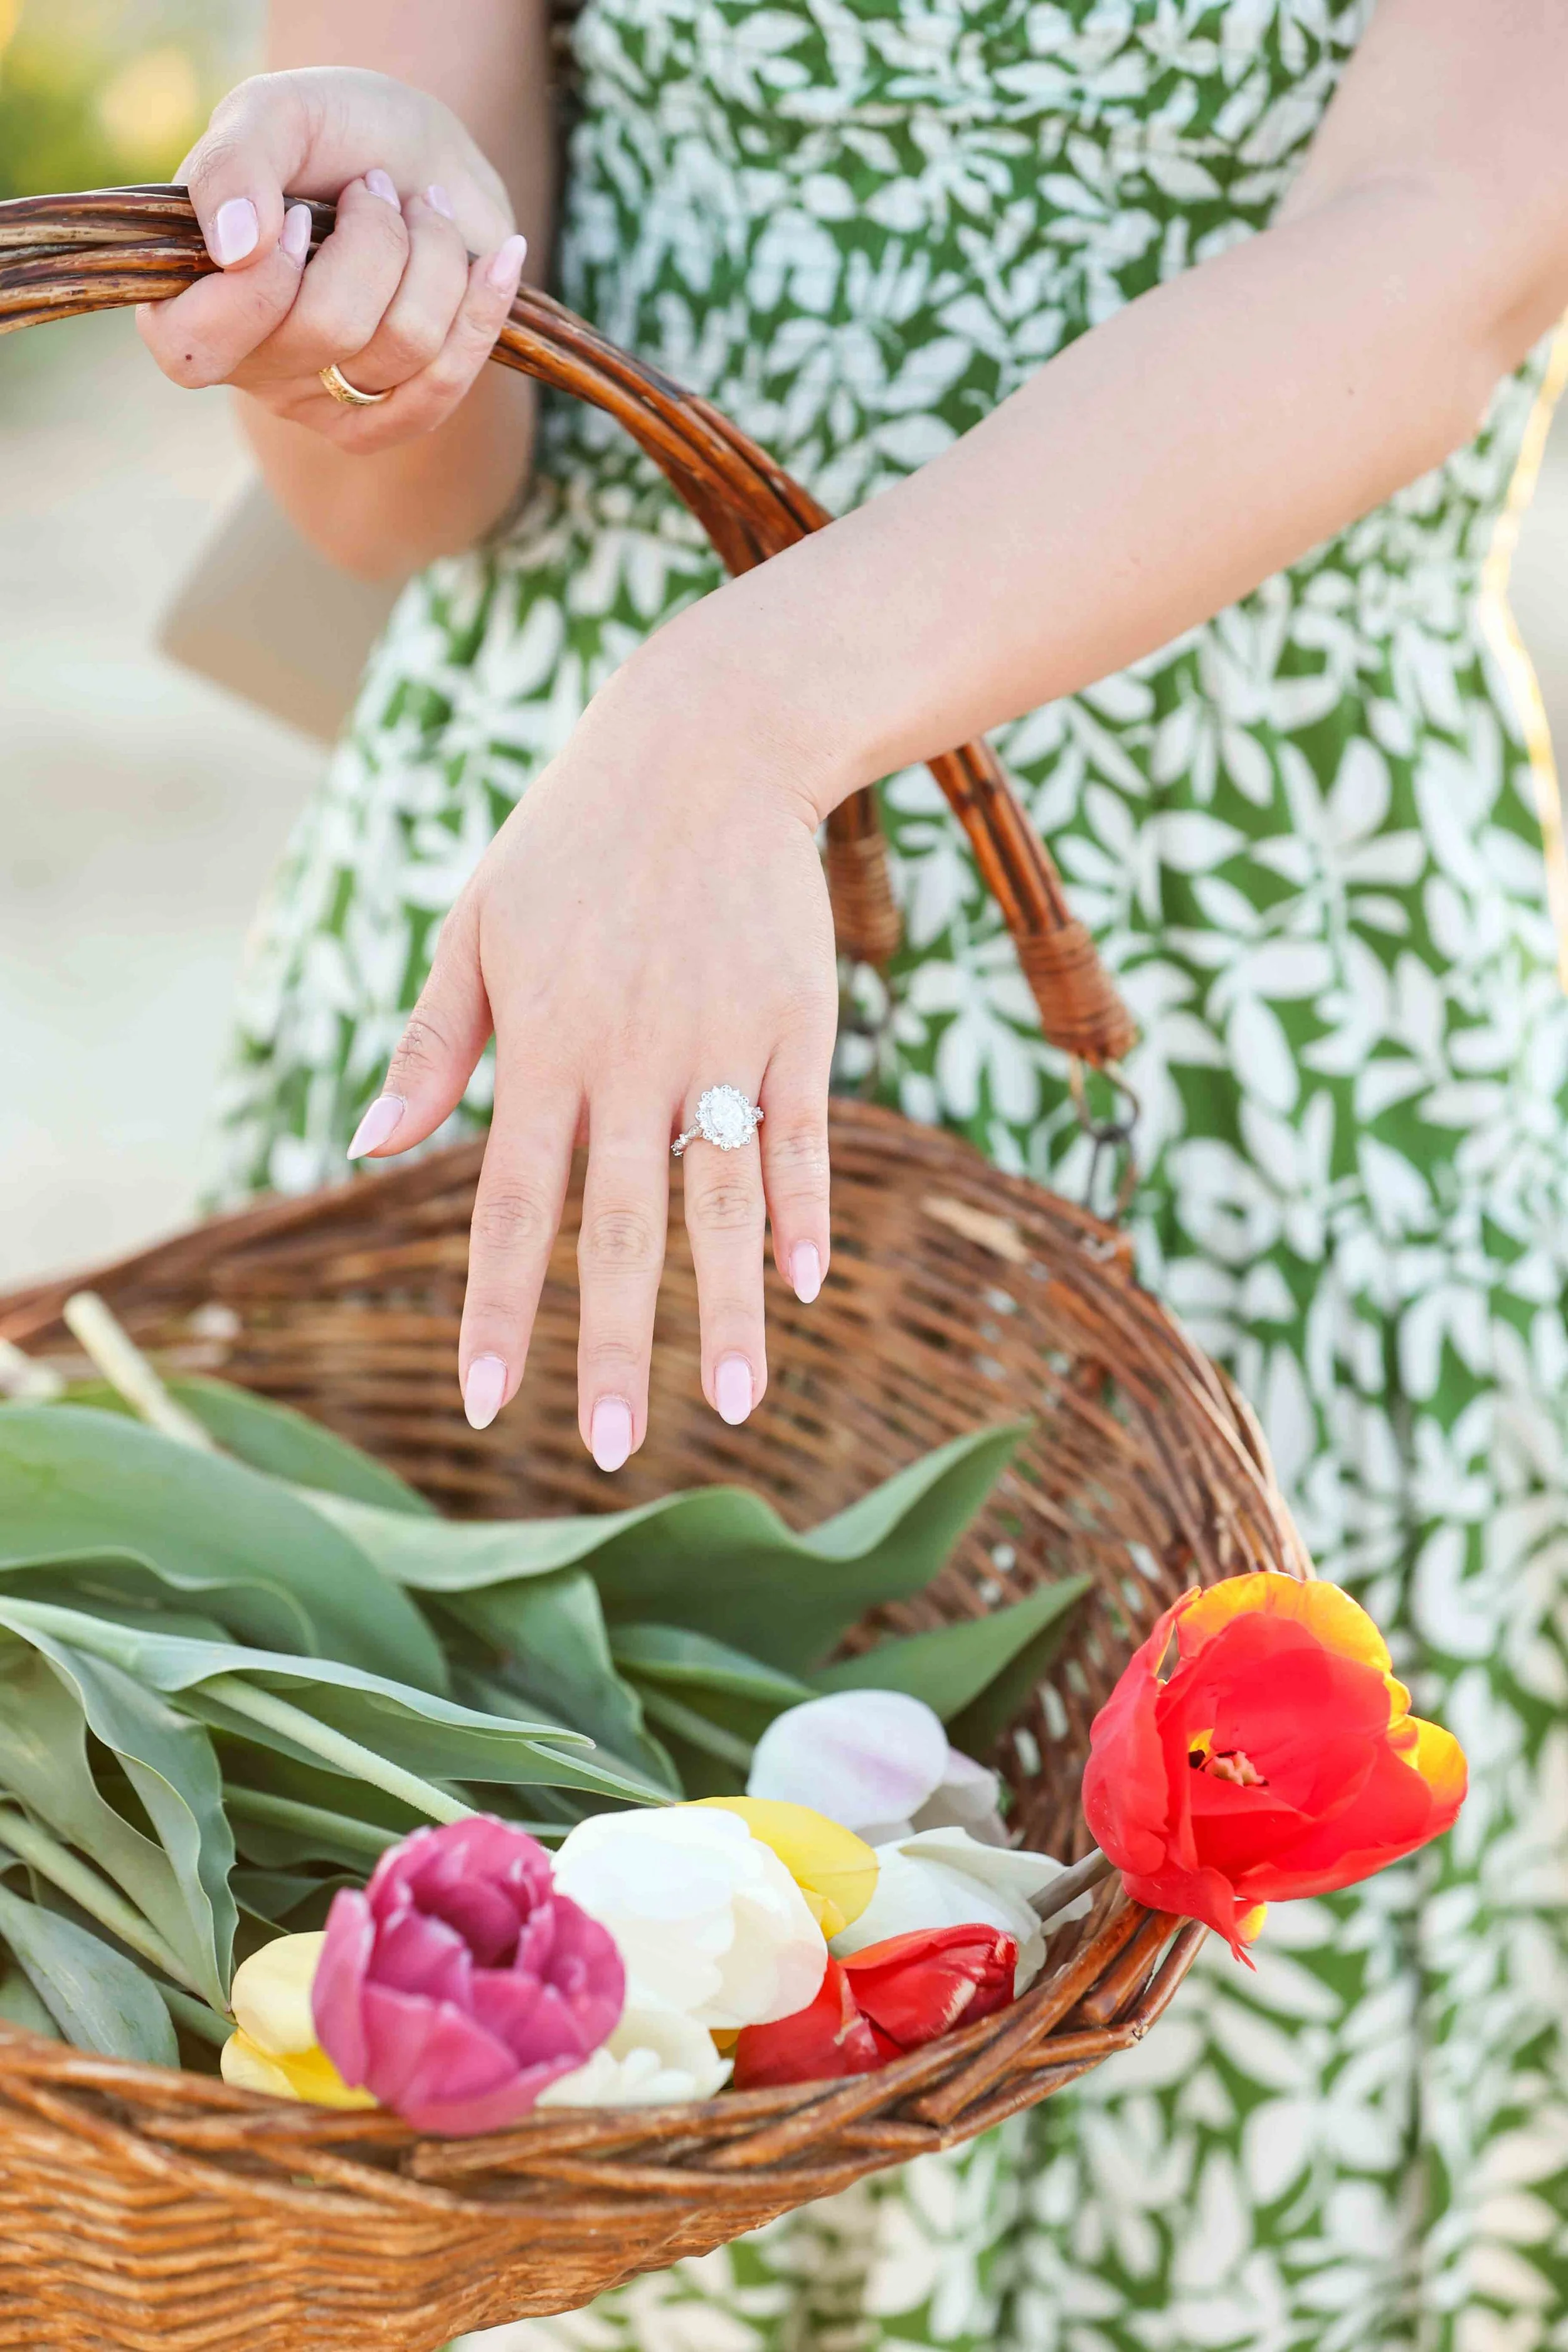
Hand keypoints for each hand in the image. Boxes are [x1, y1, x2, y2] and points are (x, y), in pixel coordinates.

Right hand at [137, 69, 528, 447]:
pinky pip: (445, 386)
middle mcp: (248, 367)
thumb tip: (236, 251)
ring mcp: (322, 402)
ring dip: (434, 254)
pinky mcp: (393, 417)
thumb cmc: (328, 133)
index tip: (297, 209)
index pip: (196, 347)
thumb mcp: (269, 116)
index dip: (263, 283)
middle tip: (375, 189)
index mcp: (185, 303)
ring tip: (423, 211)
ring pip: (403, 345)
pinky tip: (495, 261)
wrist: (413, 152)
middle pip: (327, 329)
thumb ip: (231, 167)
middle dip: (376, 237)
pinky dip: (481, 311)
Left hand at [346, 651, 840, 1467]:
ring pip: (723, 1201)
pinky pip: (805, 1134)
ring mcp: (719, 1044)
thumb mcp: (476, 926)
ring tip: (739, 1410)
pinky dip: (808, 1210)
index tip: (488, 1402)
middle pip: (620, 1229)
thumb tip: (368, 1148)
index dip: (497, 1308)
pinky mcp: (794, 1023)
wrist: (707, 742)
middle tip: (612, 1456)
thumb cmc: (573, 838)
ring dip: (730, 1311)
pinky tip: (809, 1285)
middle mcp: (629, 1059)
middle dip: (614, 1348)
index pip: (508, 1205)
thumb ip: (433, 1045)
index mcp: (542, 1046)